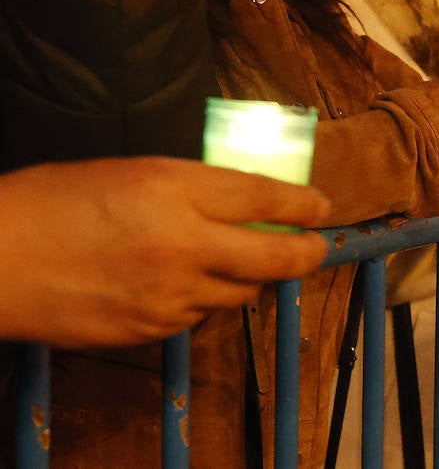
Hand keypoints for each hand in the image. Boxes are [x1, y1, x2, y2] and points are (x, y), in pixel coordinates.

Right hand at [0, 157, 329, 347]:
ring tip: (241, 261)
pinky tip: (184, 284)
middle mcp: (182, 243)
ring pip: (241, 292)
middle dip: (308, 253)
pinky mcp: (151, 329)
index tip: (322, 208)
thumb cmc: (54, 202)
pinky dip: (204, 299)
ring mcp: (169, 293)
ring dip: (250, 277)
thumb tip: (244, 200)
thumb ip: (192, 187)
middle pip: (276, 258)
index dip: (304, 205)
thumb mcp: (131, 171)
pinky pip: (199, 315)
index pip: (266, 198)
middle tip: (316, 247)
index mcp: (175, 189)